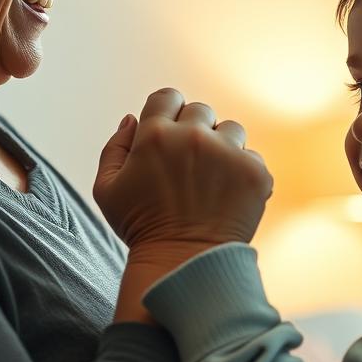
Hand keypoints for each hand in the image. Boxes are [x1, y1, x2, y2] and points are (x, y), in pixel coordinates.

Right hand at [94, 89, 272, 319]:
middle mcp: (193, 137)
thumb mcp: (107, 189)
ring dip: (222, 147)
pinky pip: (250, 156)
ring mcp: (228, 153)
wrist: (183, 264)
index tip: (169, 134)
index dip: (167, 113)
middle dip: (193, 131)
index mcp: (155, 134)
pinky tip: (226, 196)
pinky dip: (241, 172)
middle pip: (200, 110)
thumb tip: (132, 119)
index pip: (167, 96)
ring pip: (230, 129)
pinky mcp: (254, 173)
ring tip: (210, 180)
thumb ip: (114, 147)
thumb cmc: (141, 227)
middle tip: (188, 165)